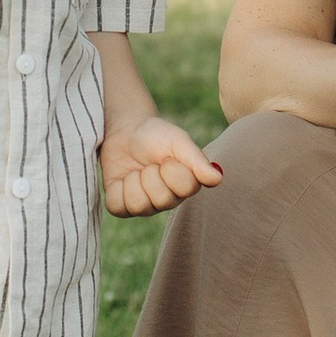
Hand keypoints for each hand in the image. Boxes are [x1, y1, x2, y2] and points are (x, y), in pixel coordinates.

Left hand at [100, 117, 224, 218]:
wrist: (124, 129)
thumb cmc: (156, 135)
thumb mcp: (178, 141)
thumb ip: (197, 160)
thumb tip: (218, 178)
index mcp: (186, 186)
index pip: (185, 188)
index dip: (173, 169)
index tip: (167, 158)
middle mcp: (167, 200)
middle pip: (162, 200)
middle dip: (152, 174)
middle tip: (150, 164)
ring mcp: (144, 206)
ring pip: (139, 206)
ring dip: (134, 181)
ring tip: (136, 170)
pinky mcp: (120, 206)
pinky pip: (117, 206)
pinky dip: (117, 188)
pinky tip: (123, 178)